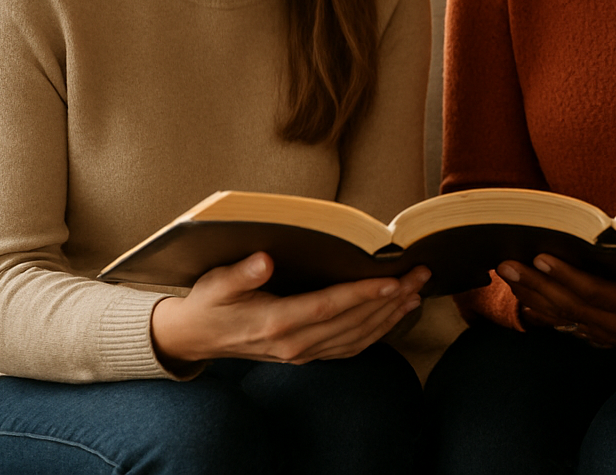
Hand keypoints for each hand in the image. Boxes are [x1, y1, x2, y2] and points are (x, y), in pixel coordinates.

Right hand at [150, 252, 427, 367]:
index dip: (362, 294)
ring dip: (390, 315)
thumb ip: (241, 273)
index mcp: (275, 322)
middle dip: (390, 298)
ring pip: (357, 337)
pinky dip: (378, 331)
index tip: (392, 279)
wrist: (195, 338)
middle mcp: (293, 344)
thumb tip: (264, 259)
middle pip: (352, 322)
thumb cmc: (208, 301)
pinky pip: (350, 347)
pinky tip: (395, 313)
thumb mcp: (216, 282)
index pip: (328, 307)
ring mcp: (301, 354)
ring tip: (417, 291)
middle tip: (420, 274)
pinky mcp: (306, 356)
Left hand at [498, 254, 615, 351]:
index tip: (542, 257)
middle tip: (506, 264)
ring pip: (565, 317)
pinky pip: (570, 324)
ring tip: (506, 275)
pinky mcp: (609, 335)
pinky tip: (527, 298)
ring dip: (534, 296)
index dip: (567, 277)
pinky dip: (547, 311)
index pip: (596, 294)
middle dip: (536, 285)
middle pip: (570, 306)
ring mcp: (613, 334)